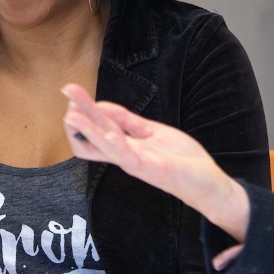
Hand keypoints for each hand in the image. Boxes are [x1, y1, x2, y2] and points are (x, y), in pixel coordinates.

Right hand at [61, 83, 251, 239]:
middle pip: (94, 133)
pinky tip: (107, 134)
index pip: (97, 127)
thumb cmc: (181, 160)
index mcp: (127, 146)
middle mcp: (126, 156)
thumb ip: (129, 122)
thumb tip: (103, 105)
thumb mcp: (152, 133)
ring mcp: (136, 163)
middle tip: (66, 91)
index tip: (73, 93)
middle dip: (80, 112)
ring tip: (72, 115)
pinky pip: (128, 158)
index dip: (84, 110)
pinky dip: (117, 146)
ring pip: (104, 146)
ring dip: (88, 130)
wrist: (207, 182)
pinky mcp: (151, 169)